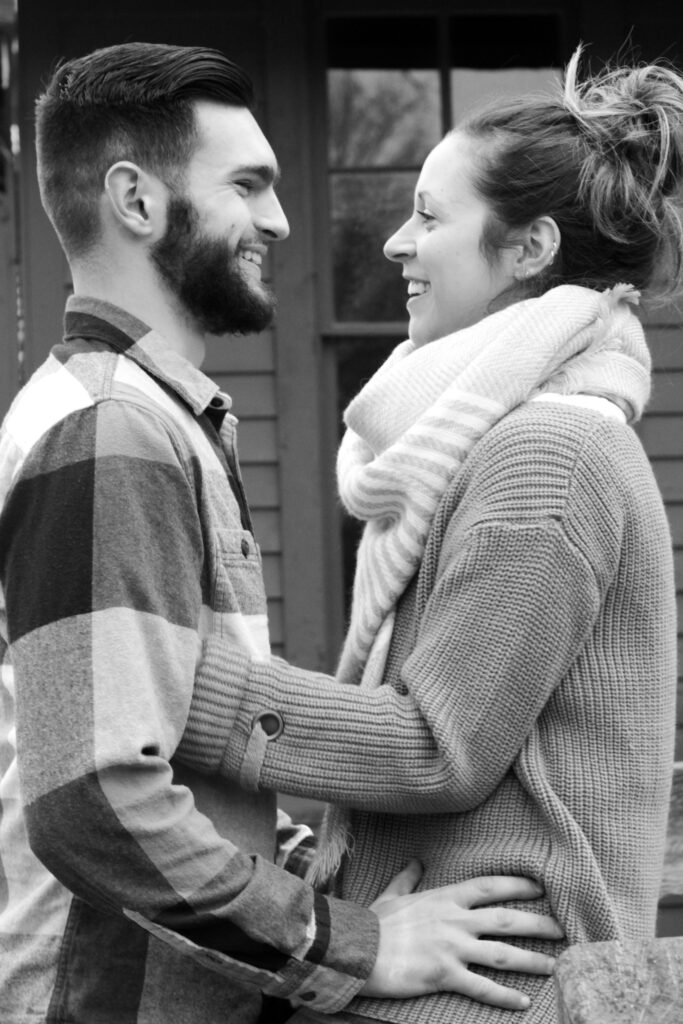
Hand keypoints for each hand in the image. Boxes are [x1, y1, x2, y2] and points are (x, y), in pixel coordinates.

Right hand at [360, 860, 563, 1009]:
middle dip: (538, 924)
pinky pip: (482, 987)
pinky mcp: (444, 975)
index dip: (518, 885)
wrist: (357, 948)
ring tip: (556, 966)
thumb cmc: (374, 922)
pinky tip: (524, 1002)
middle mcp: (454, 920)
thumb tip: (416, 861)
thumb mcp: (392, 893)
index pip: (490, 886)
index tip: (541, 886)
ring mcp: (452, 948)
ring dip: (533, 960)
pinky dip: (505, 996)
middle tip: (564, 929)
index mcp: (445, 897)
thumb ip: (408, 877)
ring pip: (503, 954)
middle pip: (506, 919)